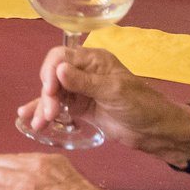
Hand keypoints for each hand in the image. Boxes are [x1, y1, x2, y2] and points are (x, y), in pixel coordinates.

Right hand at [16, 46, 189, 166]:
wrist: (158, 132)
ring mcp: (80, 91)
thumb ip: (85, 82)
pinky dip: (45, 113)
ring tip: (37, 124)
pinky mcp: (80, 108)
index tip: (50, 91)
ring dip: (42, 107)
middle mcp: (83, 72)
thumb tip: (58, 69)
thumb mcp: (114, 91)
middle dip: (48, 94)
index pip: (60, 57)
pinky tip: (32, 121)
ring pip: (53, 94)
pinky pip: (58, 108)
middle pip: (53, 76)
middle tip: (51, 113)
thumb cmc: (142, 106)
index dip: (50, 72)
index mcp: (93, 60)